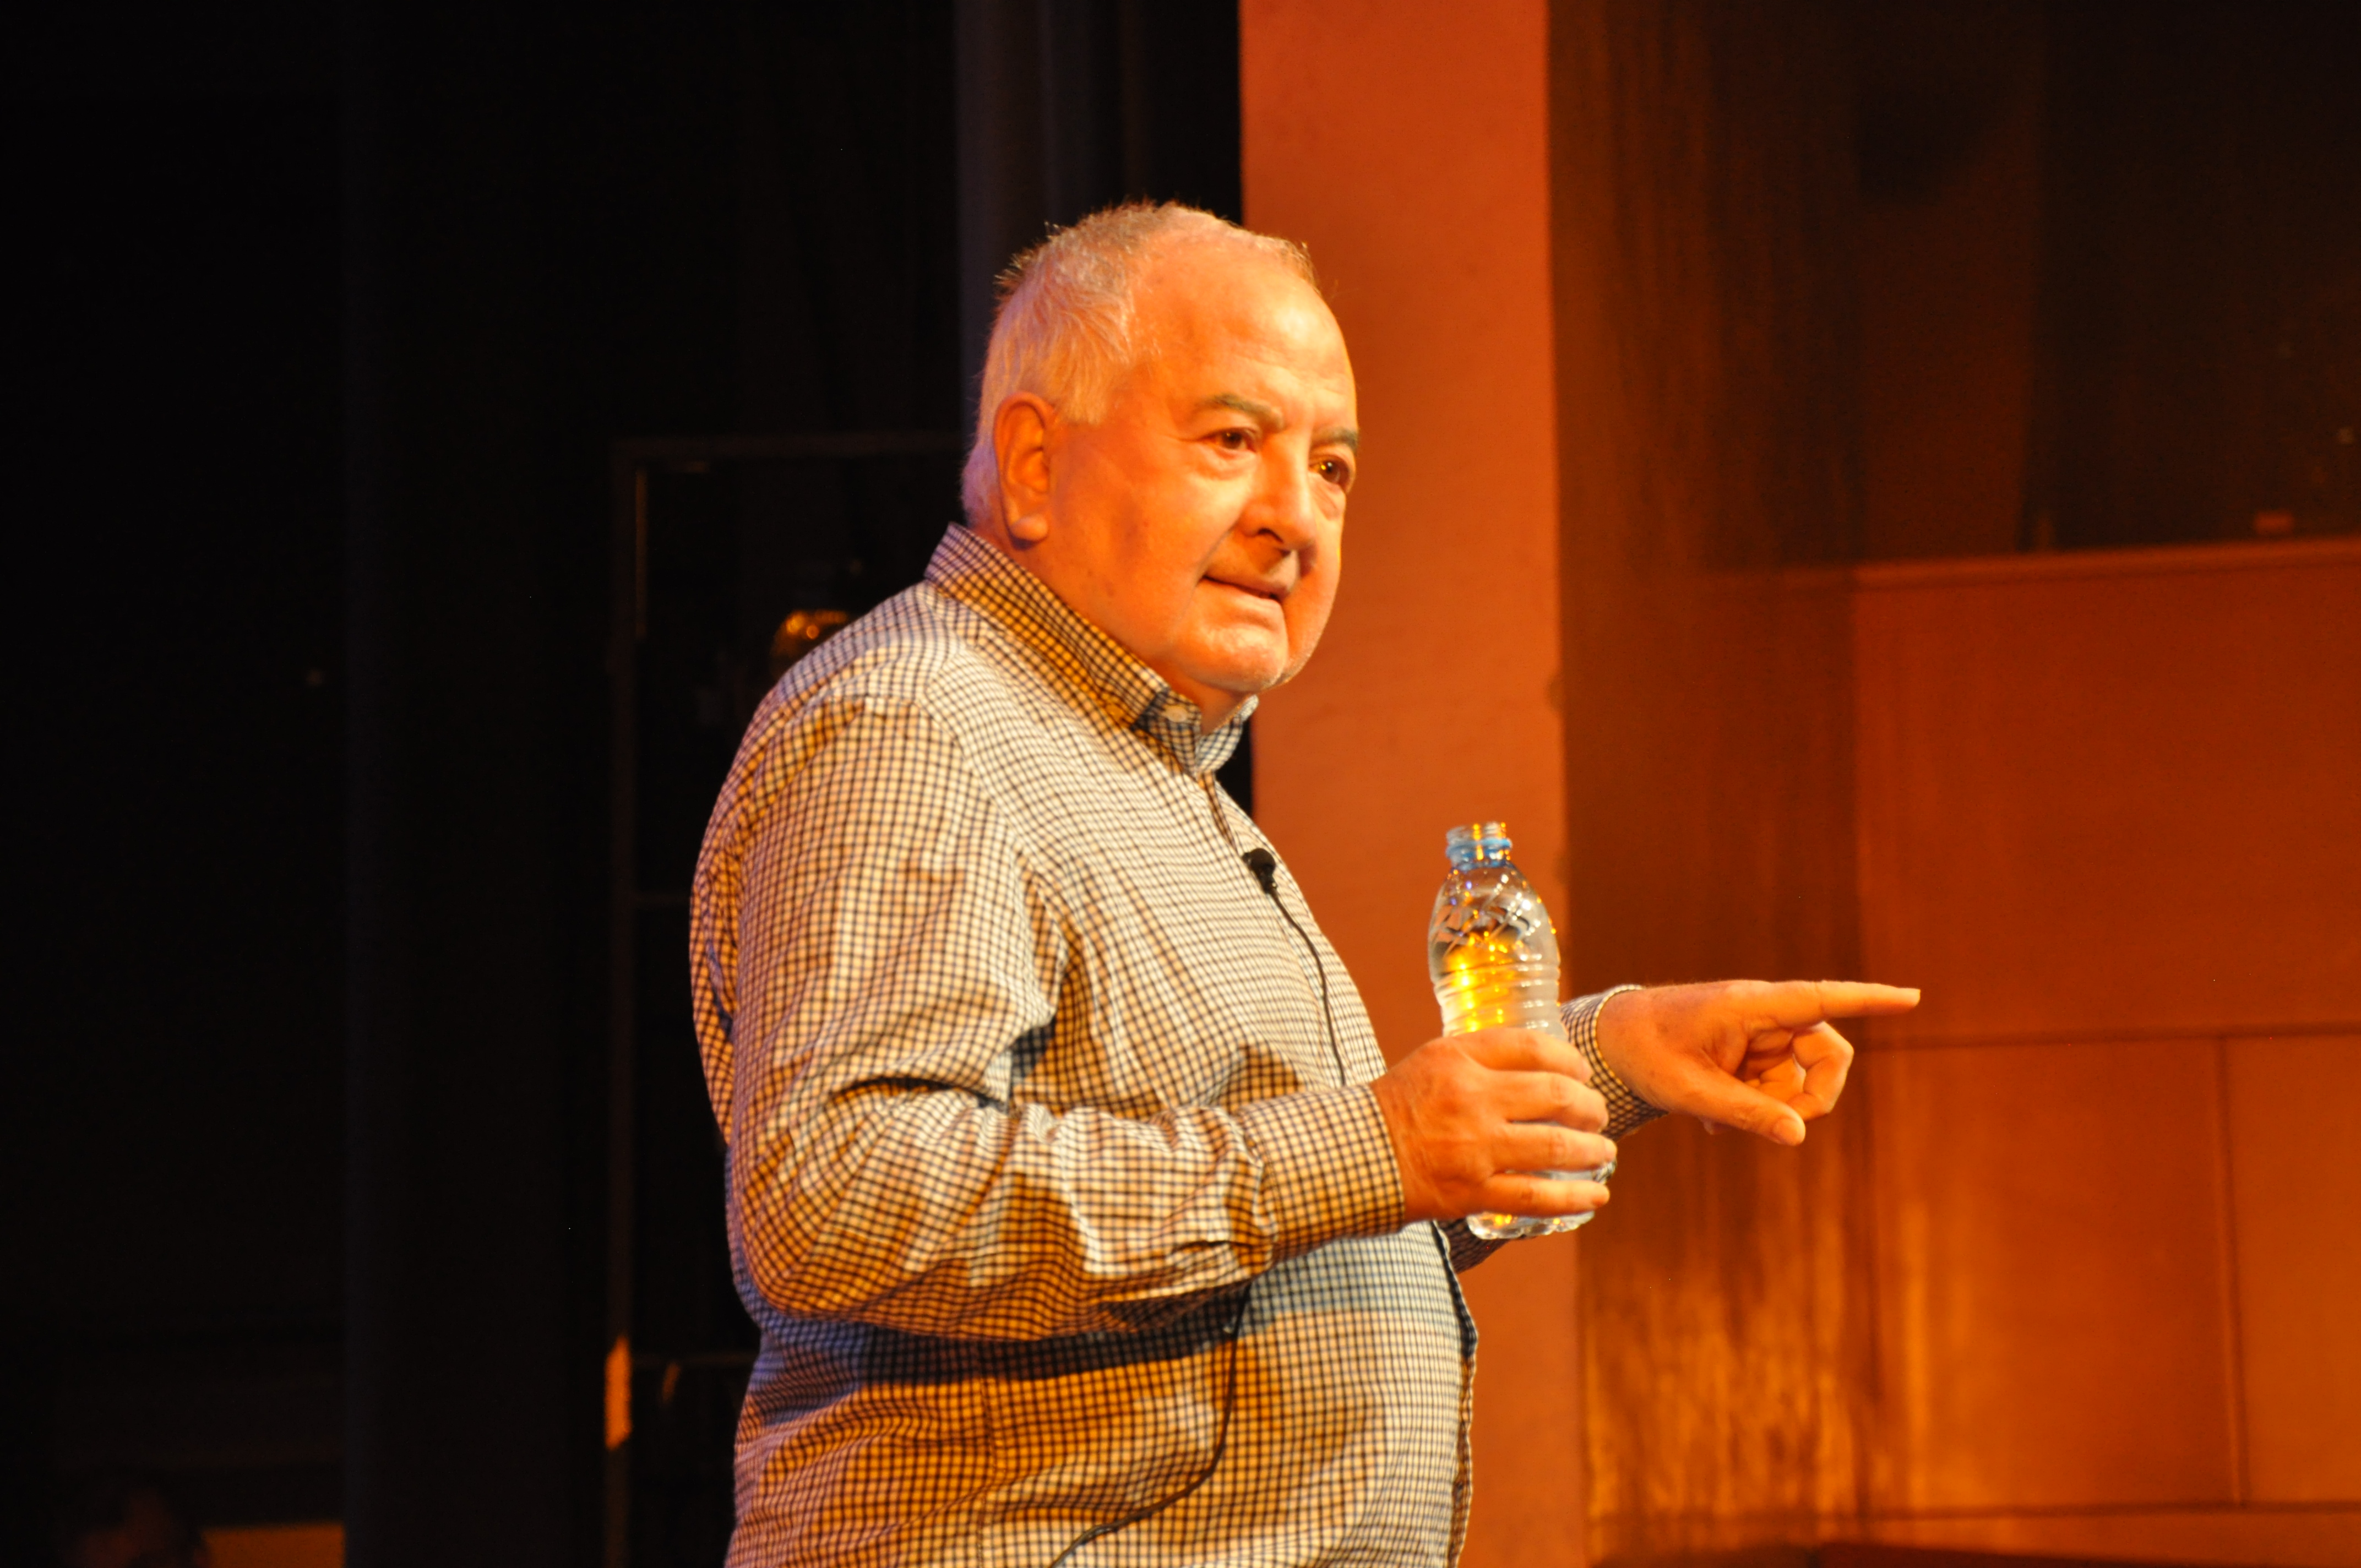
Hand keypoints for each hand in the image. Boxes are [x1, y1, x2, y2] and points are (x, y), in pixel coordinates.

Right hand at [1369, 1028, 1616, 1223]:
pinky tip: (1596, 1195)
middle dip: (1589, 1106)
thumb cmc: (1395, 1108)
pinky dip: (1575, 1197)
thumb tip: (1539, 1064)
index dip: (1569, 1060)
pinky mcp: (1473, 1191)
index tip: (1582, 1073)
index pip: (1533, 1047)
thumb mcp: (1431, 1063)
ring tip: (1604, 1153)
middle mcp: (1470, 1098)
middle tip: (1597, 1115)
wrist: (1353, 1157)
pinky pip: (1538, 1196)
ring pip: (1556, 1146)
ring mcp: (1473, 1147)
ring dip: (1593, 1151)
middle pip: (1555, 1094)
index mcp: (1458, 1059)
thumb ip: (1480, 1059)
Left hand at [1596, 980, 1919, 1145]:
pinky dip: (1757, 1107)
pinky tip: (1716, 1120)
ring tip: (1720, 1122)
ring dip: (1773, 1108)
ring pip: (1800, 1078)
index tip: (1913, 998)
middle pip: (1825, 1054)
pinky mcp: (1751, 1051)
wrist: (1610, 1041)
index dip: (1869, 999)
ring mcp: (1760, 1033)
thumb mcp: (1689, 1091)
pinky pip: (1777, 1085)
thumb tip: (1799, 1136)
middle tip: (1773, 1126)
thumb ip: (1745, 1112)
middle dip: (1811, 1097)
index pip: (1821, 998)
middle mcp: (1764, 1014)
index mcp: (1750, 1006)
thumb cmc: (1644, 1053)